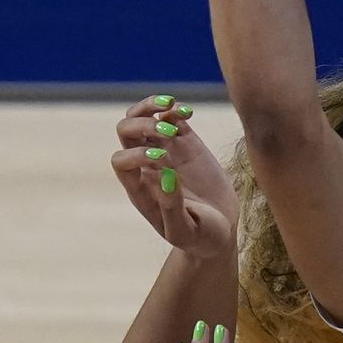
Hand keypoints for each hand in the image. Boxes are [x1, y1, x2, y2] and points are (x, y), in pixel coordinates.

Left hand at [111, 96, 235, 260]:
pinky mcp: (186, 144)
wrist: (221, 231)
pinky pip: (171, 118)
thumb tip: (165, 175)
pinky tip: (188, 112)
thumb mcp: (186, 231)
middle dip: (142, 125)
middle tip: (167, 131)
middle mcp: (146, 166)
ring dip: (150, 107)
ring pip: (142, 118)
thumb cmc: (199, 237)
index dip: (137, 155)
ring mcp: (165, 151)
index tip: (166, 160)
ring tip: (169, 105)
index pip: (121, 162)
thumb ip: (172, 207)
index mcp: (140, 189)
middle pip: (126, 132)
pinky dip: (175, 110)